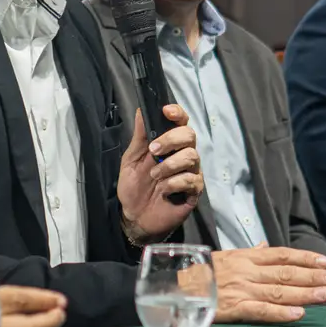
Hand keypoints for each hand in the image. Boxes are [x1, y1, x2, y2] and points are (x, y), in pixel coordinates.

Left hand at [116, 106, 202, 242]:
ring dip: (170, 165)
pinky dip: (174, 183)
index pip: (181, 121)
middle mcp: (183, 153)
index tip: (166, 112)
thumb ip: (139, 137)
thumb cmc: (134, 186)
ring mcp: (191, 171)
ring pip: (192, 156)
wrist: (135, 216)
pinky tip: (164, 190)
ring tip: (154, 175)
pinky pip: (191, 179)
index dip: (177, 113)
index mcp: (169, 143)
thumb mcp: (131, 159)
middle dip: (170, 140)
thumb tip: (141, 110)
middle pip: (190, 135)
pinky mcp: (194, 190)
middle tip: (153, 151)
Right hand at [210, 244, 325, 322]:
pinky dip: (280, 313)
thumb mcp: (224, 257)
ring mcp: (241, 290)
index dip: (303, 258)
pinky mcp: (233, 308)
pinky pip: (260, 310)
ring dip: (304, 293)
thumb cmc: (200, 273)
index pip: (280, 255)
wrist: (173, 288)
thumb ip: (248, 254)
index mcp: (245, 258)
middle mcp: (246, 271)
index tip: (324, 261)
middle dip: (312, 276)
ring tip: (325, 294)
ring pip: (278, 291)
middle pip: (285, 273)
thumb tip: (265, 246)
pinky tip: (298, 314)